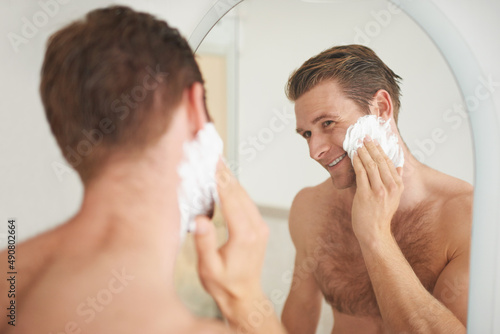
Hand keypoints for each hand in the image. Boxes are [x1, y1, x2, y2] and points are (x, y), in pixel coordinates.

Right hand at [193, 159, 269, 313]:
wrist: (244, 296)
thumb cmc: (223, 284)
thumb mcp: (209, 268)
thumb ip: (205, 243)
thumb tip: (199, 219)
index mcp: (244, 234)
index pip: (230, 198)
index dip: (219, 178)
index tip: (211, 161)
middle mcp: (256, 227)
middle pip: (239, 192)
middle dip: (224, 173)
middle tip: (212, 154)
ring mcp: (260, 226)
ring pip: (244, 195)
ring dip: (230, 179)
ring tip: (216, 162)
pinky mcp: (259, 227)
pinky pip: (247, 202)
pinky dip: (235, 189)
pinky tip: (225, 182)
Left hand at [351, 136, 403, 244]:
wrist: (374, 233)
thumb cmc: (381, 215)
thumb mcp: (394, 198)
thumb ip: (396, 181)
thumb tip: (398, 167)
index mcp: (398, 186)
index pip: (390, 162)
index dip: (381, 150)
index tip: (374, 141)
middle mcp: (390, 187)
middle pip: (380, 161)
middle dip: (371, 147)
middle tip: (364, 137)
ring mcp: (378, 190)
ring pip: (370, 165)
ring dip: (363, 152)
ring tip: (357, 144)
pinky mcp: (365, 194)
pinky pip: (361, 173)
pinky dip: (357, 162)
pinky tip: (353, 155)